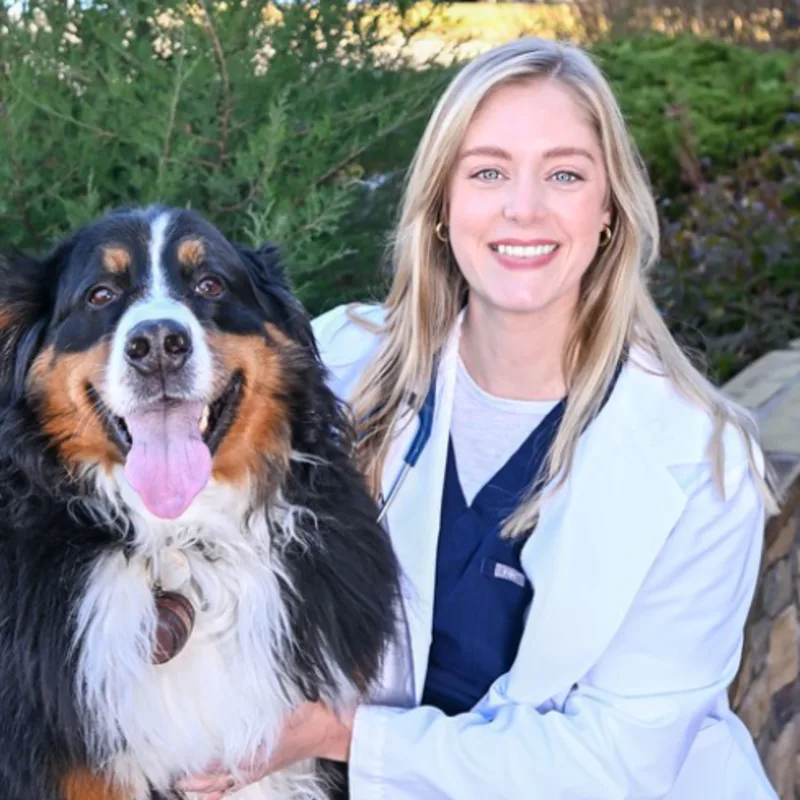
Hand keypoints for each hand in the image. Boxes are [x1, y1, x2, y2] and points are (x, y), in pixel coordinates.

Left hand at [175, 701, 354, 797]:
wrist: (328, 728)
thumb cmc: (309, 713)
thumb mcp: (286, 701)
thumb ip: (265, 700)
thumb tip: (244, 688)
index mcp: (257, 750)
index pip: (223, 762)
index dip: (203, 765)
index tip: (184, 764)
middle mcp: (255, 763)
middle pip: (220, 777)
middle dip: (197, 780)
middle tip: (177, 779)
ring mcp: (259, 767)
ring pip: (227, 783)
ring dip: (207, 786)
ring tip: (187, 786)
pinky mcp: (264, 767)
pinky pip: (239, 782)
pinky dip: (224, 789)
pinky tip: (215, 794)